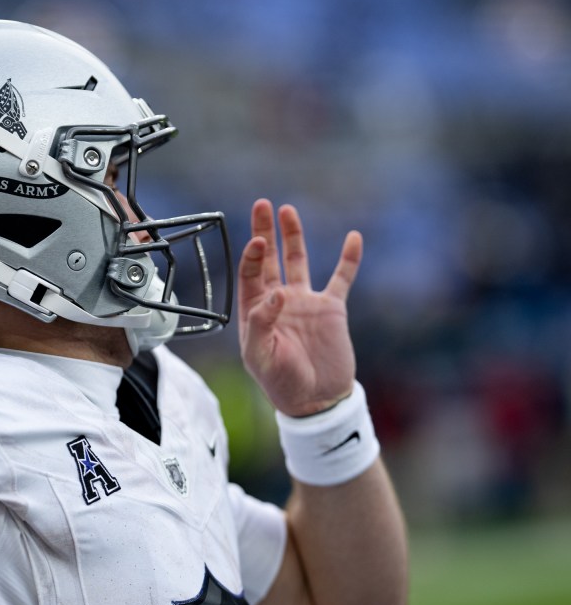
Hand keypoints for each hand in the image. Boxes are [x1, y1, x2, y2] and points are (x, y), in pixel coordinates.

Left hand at [237, 199, 361, 417]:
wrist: (316, 400)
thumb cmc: (282, 383)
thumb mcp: (262, 357)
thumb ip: (262, 324)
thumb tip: (276, 292)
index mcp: (256, 311)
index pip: (251, 274)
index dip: (252, 256)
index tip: (257, 241)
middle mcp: (278, 301)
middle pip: (269, 259)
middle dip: (264, 232)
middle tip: (261, 205)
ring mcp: (305, 302)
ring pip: (298, 261)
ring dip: (293, 237)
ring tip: (288, 211)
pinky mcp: (331, 308)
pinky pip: (341, 278)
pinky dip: (348, 259)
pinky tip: (354, 238)